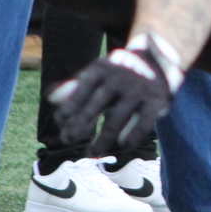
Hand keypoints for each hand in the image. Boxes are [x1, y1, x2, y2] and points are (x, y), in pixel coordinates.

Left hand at [47, 33, 183, 156]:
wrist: (159, 58)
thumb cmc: (120, 72)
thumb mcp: (98, 73)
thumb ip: (75, 86)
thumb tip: (51, 98)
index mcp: (102, 70)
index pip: (80, 90)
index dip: (68, 108)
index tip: (61, 123)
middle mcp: (119, 78)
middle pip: (96, 105)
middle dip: (79, 125)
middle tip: (68, 140)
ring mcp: (138, 90)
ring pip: (117, 118)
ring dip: (103, 139)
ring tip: (92, 152)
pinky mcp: (156, 101)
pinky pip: (143, 122)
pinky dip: (132, 135)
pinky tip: (123, 146)